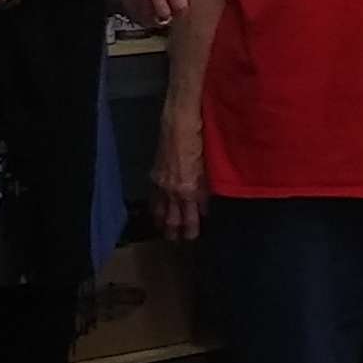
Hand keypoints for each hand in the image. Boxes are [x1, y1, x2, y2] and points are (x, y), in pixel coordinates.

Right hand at [152, 104, 206, 239]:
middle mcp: (173, 190)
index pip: (190, 216)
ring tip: (163, 232)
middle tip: (175, 241)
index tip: (193, 236)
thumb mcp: (208, 168)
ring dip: (162, 222)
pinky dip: (155, 206)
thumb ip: (206, 189)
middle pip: (172, 217)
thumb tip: (205, 207)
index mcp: (188, 189)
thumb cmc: (200, 141)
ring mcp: (162, 182)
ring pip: (160, 209)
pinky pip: (154, 196)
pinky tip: (155, 211)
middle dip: (174, 230)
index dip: (192, 228)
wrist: (179, 122)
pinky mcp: (155, 173)